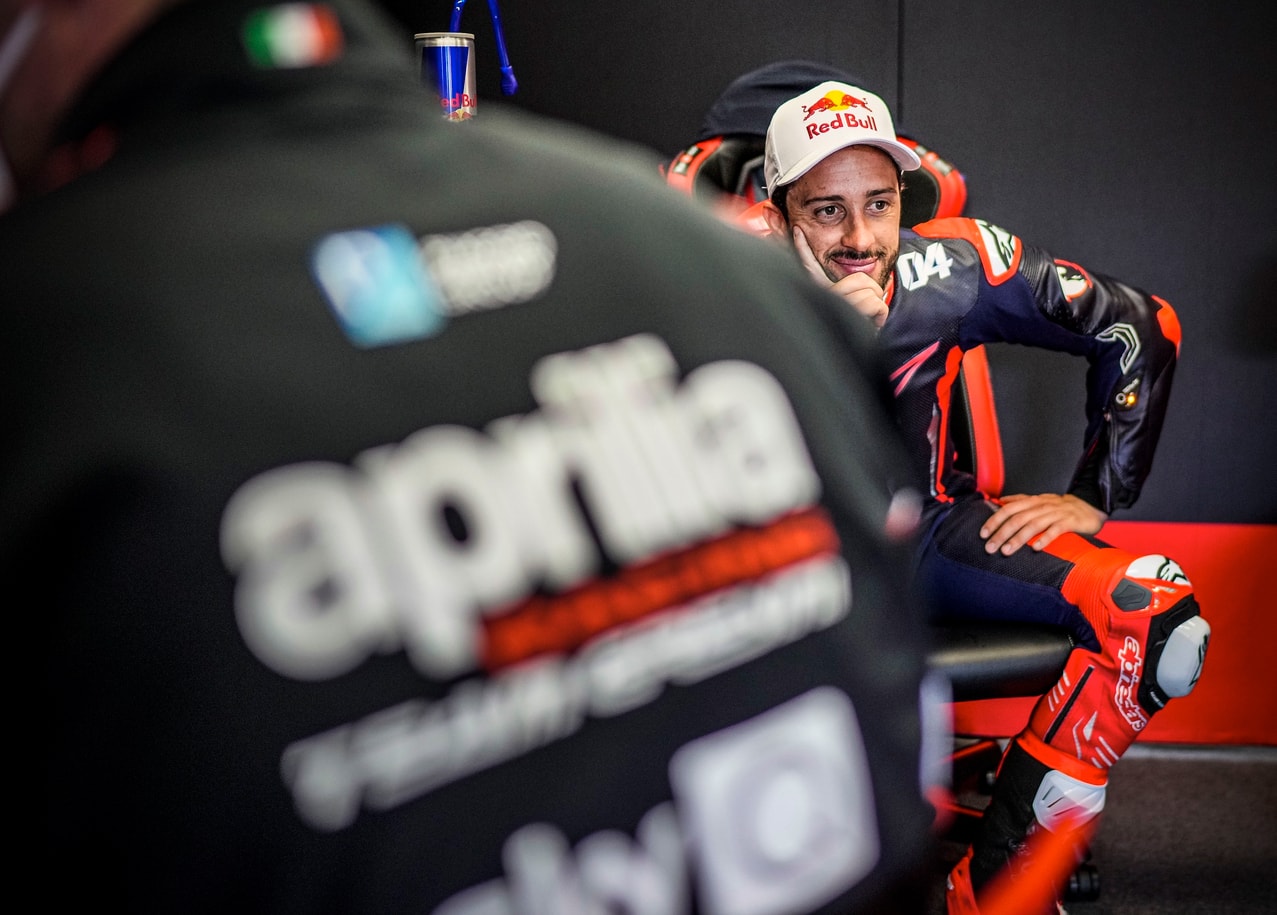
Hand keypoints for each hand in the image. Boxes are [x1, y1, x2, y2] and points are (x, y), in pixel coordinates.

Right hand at [793, 227, 888, 327]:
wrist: (857, 353)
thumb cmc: (856, 326)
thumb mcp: (851, 305)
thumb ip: (850, 288)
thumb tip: (856, 276)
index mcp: (820, 293)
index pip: (810, 268)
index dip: (803, 247)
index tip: (797, 229)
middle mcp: (822, 300)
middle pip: (858, 279)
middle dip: (873, 292)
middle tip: (868, 307)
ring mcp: (834, 309)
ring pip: (870, 293)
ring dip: (877, 306)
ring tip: (866, 318)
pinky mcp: (846, 318)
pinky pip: (877, 305)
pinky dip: (881, 315)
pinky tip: (870, 325)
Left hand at [979, 493, 1107, 554]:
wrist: (1090, 507)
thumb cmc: (1060, 507)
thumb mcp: (1039, 500)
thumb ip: (1020, 500)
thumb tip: (1000, 501)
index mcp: (1033, 501)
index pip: (1009, 509)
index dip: (995, 520)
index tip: (983, 534)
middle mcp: (1042, 506)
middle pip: (1018, 519)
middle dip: (1001, 533)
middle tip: (990, 547)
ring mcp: (1056, 514)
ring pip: (1033, 525)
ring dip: (1018, 539)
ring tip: (1006, 551)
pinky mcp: (1070, 522)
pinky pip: (1056, 530)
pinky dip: (1045, 538)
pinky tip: (1036, 548)